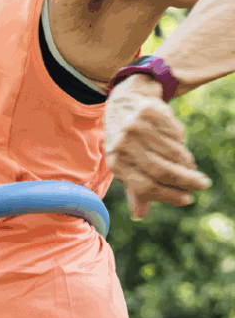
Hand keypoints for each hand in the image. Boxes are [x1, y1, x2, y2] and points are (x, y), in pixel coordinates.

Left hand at [103, 76, 210, 219]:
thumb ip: (134, 188)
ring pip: (172, 153)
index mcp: (115, 161)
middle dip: (186, 181)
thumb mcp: (124, 163)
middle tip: (202, 184)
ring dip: (186, 163)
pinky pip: (175, 134)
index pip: (145, 186)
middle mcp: (123, 144)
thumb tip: (139, 215)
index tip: (187, 199)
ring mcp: (136, 127)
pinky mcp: (149, 112)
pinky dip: (181, 142)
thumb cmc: (126, 141)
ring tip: (191, 167)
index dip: (169, 196)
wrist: (123, 101)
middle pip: (161, 170)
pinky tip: (179, 143)